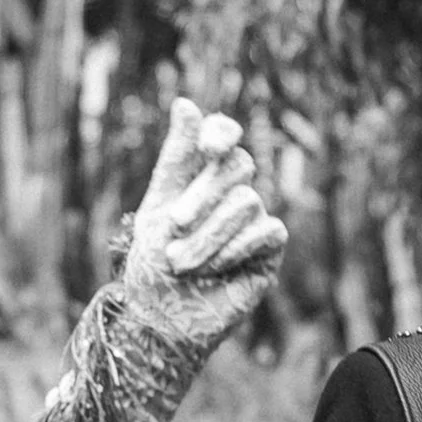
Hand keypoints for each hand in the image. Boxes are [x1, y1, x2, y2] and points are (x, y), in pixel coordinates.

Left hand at [121, 99, 285, 357]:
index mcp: (201, 175)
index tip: (208, 148)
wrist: (162, 319)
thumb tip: (187, 102)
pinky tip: (216, 269)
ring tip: (184, 264)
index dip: (221, 133)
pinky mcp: (269, 249)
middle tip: (175, 226)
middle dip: (202, 196)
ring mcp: (252, 219)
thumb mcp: (158, 206)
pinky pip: (267, 231)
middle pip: (236, 165)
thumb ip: (176, 158)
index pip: (223, 135)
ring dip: (210, 235)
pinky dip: (236, 248)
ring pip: (248, 201)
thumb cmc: (152, 265)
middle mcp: (230, 192)